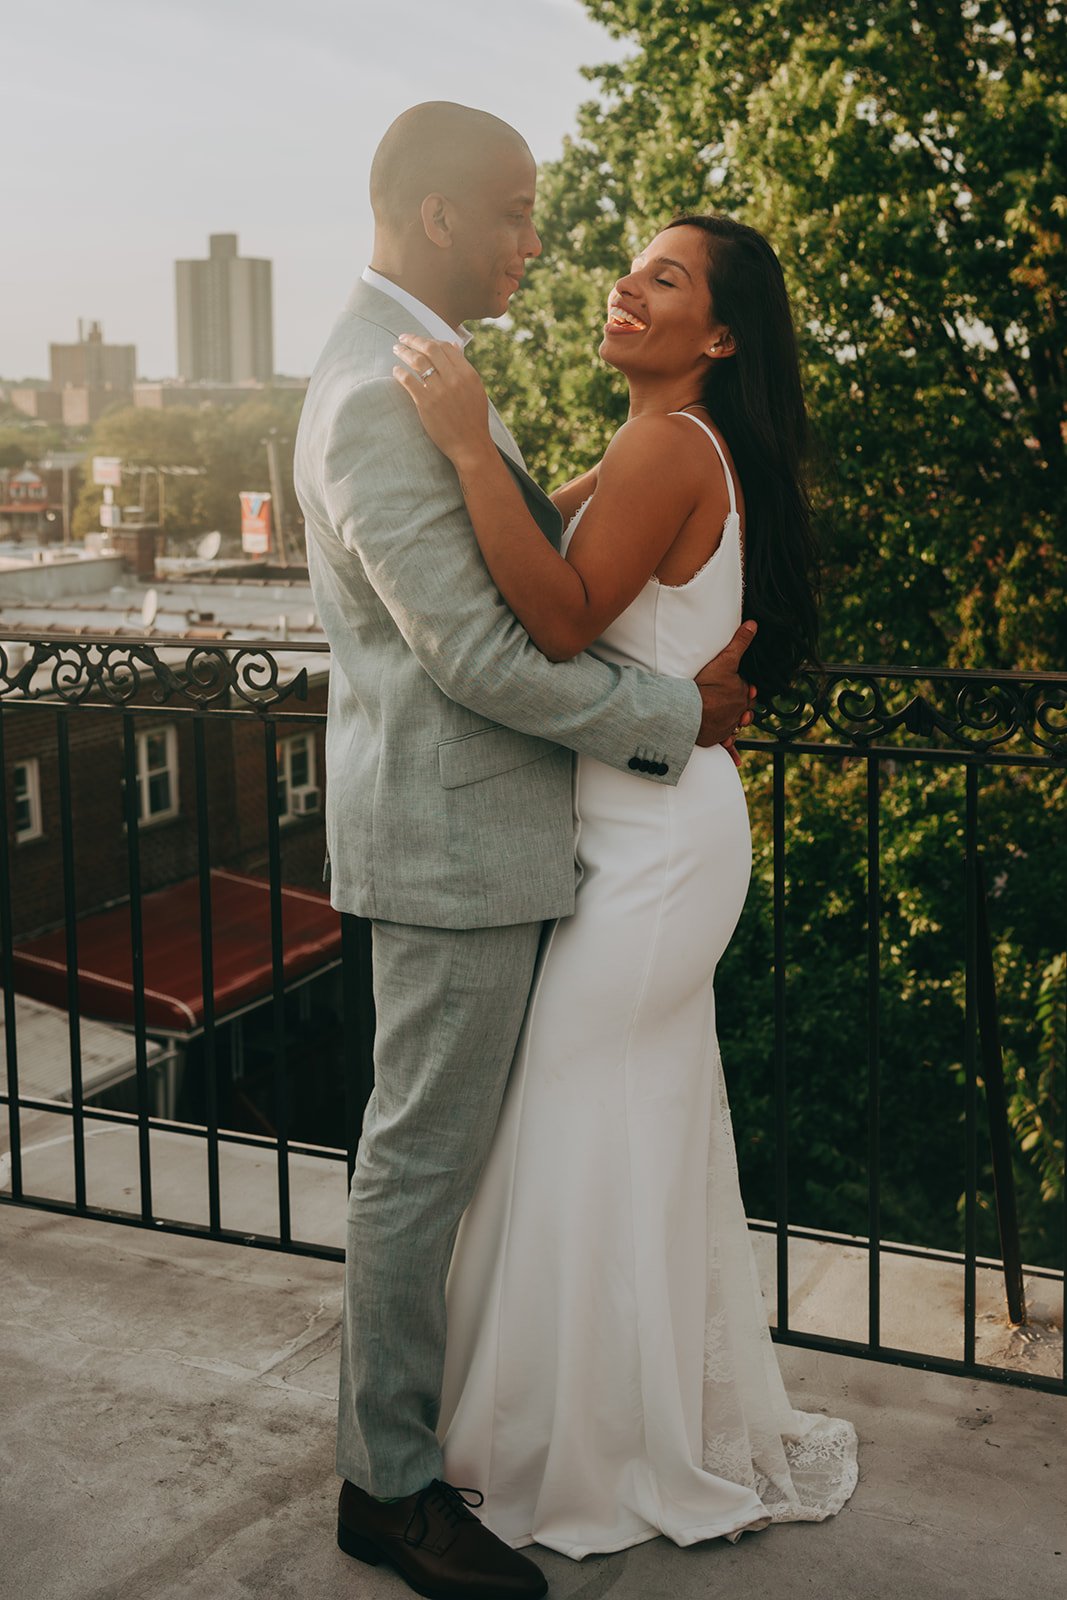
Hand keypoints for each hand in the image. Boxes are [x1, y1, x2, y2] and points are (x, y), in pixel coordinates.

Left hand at [392, 334, 491, 468]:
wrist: (470, 445)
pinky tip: (396, 371)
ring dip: (404, 352)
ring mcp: (439, 390)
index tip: (420, 341)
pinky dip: (400, 372)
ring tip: (397, 349)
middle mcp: (454, 379)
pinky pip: (409, 381)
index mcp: (468, 373)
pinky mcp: (426, 403)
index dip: (430, 340)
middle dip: (414, 340)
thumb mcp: (475, 389)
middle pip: (430, 349)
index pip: (446, 347)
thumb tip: (454, 345)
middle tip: (403, 338)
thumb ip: (463, 367)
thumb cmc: (473, 419)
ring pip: (417, 361)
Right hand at [694, 620, 757, 748]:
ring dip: (736, 726)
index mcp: (741, 694)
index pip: (747, 691)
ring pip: (736, 726)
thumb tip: (754, 624)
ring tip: (734, 724)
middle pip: (744, 710)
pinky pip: (727, 745)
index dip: (745, 688)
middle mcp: (738, 712)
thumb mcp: (725, 660)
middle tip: (738, 705)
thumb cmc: (707, 686)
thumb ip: (740, 642)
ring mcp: (728, 726)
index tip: (746, 688)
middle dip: (743, 707)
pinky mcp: (717, 738)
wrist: (690, 712)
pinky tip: (737, 760)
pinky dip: (733, 751)